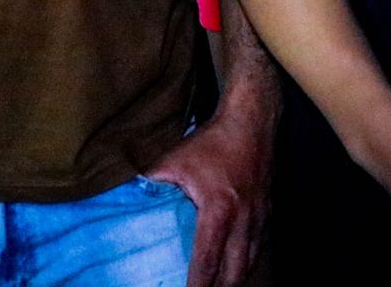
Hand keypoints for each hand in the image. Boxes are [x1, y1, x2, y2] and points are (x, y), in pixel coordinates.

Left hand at [144, 108, 273, 286]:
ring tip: (213, 286)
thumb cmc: (212, 142)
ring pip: (249, 265)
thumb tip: (122, 201)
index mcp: (218, 211)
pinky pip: (258, 249)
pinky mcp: (268, 213)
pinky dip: (244, 263)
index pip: (207, 262)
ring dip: (231, 280)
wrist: (252, 121)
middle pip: (233, 275)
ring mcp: (259, 219)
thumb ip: (150, 184)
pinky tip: (231, 266)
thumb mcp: (174, 160)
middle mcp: (243, 221)